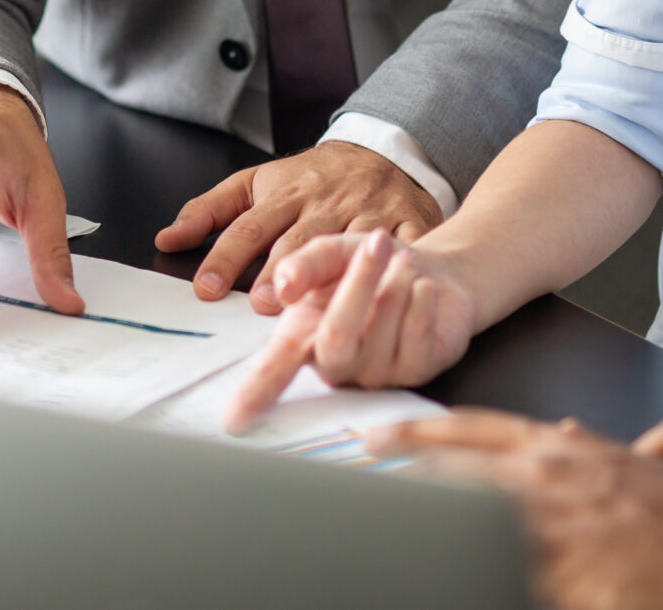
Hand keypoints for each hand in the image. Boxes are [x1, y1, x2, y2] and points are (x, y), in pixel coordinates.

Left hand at [155, 140, 437, 311]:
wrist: (382, 150)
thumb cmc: (313, 178)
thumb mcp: (258, 182)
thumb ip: (211, 210)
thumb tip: (166, 240)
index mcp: (287, 193)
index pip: (250, 226)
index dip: (228, 257)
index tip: (206, 287)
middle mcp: (326, 203)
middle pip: (298, 240)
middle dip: (280, 272)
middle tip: (262, 304)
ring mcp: (369, 212)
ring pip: (347, 245)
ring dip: (331, 277)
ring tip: (312, 309)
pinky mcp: (409, 220)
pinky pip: (405, 246)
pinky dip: (397, 268)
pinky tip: (386, 291)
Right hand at [223, 228, 476, 430]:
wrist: (427, 268)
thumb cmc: (369, 266)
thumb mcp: (330, 254)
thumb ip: (304, 264)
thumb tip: (284, 287)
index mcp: (304, 337)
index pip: (274, 370)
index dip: (254, 393)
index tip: (234, 419)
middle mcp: (336, 363)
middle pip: (336, 336)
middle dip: (358, 283)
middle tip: (377, 243)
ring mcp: (376, 373)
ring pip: (382, 330)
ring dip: (397, 283)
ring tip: (404, 262)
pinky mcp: (417, 371)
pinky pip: (417, 335)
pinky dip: (421, 299)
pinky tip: (422, 287)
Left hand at [377, 410, 662, 609]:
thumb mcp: (632, 464)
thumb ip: (585, 451)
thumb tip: (558, 433)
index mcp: (564, 452)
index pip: (473, 430)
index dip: (418, 433)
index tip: (379, 435)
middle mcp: (550, 481)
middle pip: (453, 469)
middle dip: (402, 470)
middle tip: (360, 471)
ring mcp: (553, 530)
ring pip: (466, 521)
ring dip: (428, 526)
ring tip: (391, 531)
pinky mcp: (561, 577)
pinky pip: (500, 574)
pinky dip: (472, 572)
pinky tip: (444, 577)